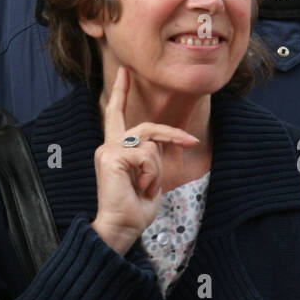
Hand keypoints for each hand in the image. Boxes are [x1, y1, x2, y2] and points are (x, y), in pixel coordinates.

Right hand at [92, 66, 198, 253]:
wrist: (120, 228)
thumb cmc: (135, 208)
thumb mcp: (148, 178)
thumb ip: (150, 156)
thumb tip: (157, 143)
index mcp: (115, 149)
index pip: (116, 114)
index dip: (120, 92)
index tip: (125, 71)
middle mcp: (108, 145)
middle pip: (147, 127)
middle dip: (172, 134)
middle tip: (191, 142)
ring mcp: (108, 149)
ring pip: (151, 145)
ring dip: (157, 171)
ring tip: (145, 189)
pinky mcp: (112, 157)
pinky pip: (147, 156)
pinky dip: (151, 175)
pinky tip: (140, 189)